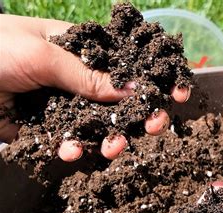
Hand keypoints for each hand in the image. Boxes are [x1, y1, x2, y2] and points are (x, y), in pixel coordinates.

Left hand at [0, 14, 189, 161]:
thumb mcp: (43, 54)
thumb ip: (88, 75)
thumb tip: (134, 90)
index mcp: (82, 50)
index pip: (129, 65)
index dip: (155, 79)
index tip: (179, 94)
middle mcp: (78, 79)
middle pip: (122, 100)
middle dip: (140, 116)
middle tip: (154, 128)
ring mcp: (65, 105)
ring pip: (100, 126)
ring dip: (111, 140)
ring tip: (111, 150)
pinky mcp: (47, 129)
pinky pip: (71, 143)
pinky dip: (73, 150)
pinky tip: (67, 152)